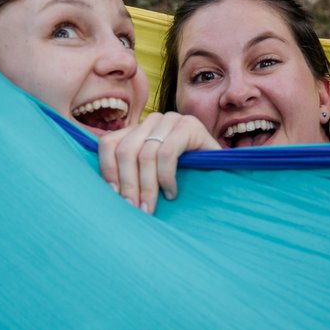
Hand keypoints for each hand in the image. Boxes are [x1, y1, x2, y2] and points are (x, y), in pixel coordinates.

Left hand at [99, 112, 219, 213]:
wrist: (222, 169)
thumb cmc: (184, 177)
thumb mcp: (151, 174)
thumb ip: (132, 175)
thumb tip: (106, 194)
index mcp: (137, 130)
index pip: (109, 143)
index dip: (107, 170)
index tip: (112, 197)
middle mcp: (152, 120)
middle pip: (126, 150)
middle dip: (128, 183)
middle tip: (133, 208)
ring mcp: (171, 120)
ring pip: (145, 154)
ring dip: (147, 186)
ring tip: (150, 207)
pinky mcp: (190, 125)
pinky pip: (167, 153)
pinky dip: (166, 177)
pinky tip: (171, 193)